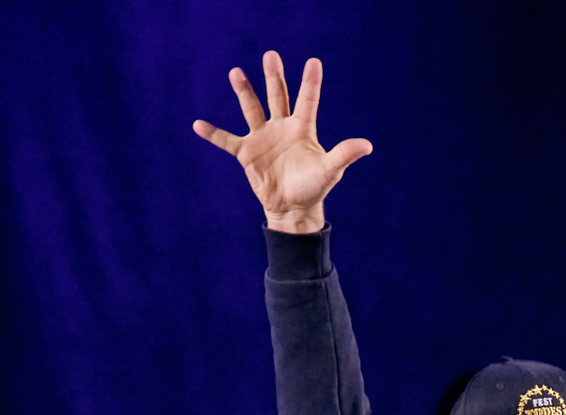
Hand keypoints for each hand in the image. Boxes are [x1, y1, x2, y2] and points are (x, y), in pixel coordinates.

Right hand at [193, 51, 371, 234]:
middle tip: (271, 56)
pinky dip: (213, 134)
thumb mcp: (330, 170)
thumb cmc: (314, 187)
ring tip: (236, 72)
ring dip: (244, 92)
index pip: (307, 100)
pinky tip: (198, 124)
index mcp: (303, 129)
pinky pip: (227, 141)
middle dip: (274, 77)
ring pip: (252, 109)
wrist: (293, 208)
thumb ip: (344, 154)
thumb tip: (367, 145)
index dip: (310, 82)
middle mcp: (282, 128)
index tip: (313, 62)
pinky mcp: (247, 153)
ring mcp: (263, 138)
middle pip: (278, 96)